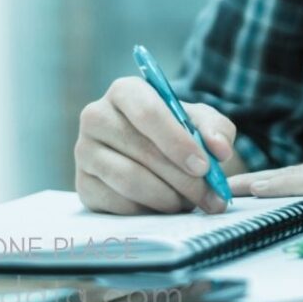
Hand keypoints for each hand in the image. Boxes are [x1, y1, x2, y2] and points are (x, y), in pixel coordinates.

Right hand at [75, 77, 235, 214]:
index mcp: (125, 91)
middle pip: (142, 150)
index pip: (148, 112)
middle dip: (182, 178)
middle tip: (209, 197)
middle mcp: (96, 116)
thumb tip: (219, 150)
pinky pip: (118, 204)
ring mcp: (84, 152)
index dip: (177, 141)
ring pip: (129, 180)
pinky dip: (149, 210)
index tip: (204, 166)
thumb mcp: (200, 121)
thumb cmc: (176, 131)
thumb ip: (216, 129)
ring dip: (167, 197)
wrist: (151, 153)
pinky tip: (165, 206)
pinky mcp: (82, 185)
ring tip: (189, 202)